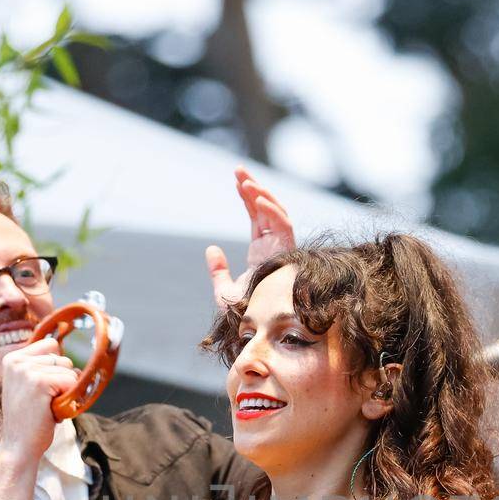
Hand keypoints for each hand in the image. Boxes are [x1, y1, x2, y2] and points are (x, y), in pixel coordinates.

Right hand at [0, 337, 78, 464]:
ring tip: (47, 406)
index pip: (52, 345)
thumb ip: (43, 366)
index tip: (45, 388)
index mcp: (13, 358)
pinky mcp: (39, 382)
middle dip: (62, 381)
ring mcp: (26, 370)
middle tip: (45, 401)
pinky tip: (52, 410)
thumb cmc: (30, 419)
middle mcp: (17, 360)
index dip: (57, 367)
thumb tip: (69, 356)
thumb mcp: (30, 385)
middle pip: (63, 358)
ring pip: (69, 370)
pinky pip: (71, 382)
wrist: (19, 446)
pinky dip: (69, 398)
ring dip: (65, 391)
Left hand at [207, 167, 295, 308]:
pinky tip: (256, 199)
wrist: (256, 329)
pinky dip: (271, 210)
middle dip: (254, 188)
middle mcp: (274, 247)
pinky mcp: (287, 254)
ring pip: (277, 213)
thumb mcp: (224, 290)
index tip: (236, 180)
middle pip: (267, 210)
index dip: (248, 198)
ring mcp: (281, 249)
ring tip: (245, 181)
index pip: (257, 217)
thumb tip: (211, 248)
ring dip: (262, 195)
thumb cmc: (244, 314)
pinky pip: (283, 226)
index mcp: (262, 252)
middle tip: (238, 170)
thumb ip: (218, 270)